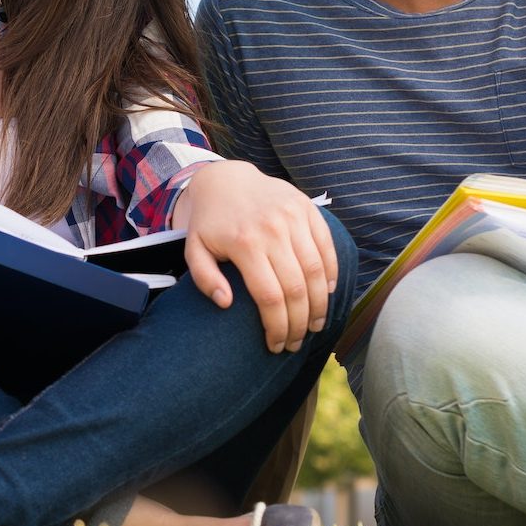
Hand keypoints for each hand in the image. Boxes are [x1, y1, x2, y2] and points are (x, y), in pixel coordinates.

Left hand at [171, 160, 336, 353]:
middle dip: (300, 324)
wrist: (226, 179)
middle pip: (298, 289)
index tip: (276, 346)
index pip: (270, 297)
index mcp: (244, 243)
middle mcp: (273, 229)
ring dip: (320, 305)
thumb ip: (204, 277)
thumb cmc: (210, 222)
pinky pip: (327, 248)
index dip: (277, 327)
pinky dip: (331, 274)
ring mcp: (294, 217)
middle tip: (296, 343)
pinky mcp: (308, 209)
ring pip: (318, 272)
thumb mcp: (194, 248)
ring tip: (314, 326)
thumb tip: (226, 303)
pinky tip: (327, 295)